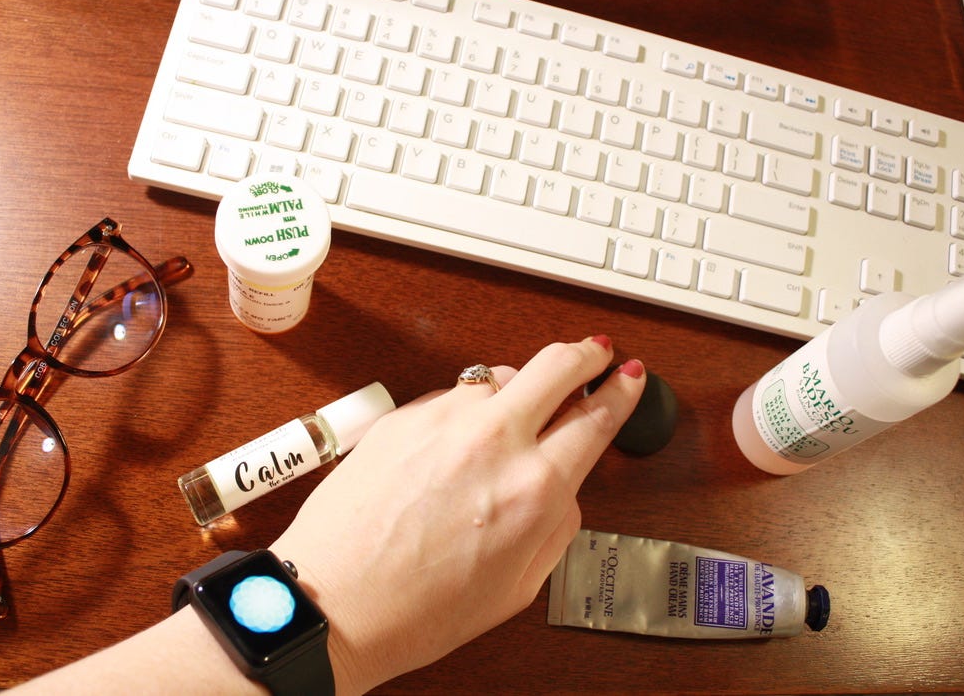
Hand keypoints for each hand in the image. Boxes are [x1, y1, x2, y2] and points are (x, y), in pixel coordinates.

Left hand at [270, 336, 645, 693]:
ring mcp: (444, 420)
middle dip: (585, 353)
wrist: (333, 602)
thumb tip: (565, 484)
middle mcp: (493, 440)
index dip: (622, 392)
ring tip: (515, 416)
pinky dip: (468, 409)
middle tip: (595, 353)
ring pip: (501, 375)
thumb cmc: (418, 610)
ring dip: (518, 387)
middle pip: (557, 364)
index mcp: (534, 488)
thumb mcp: (519, 587)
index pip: (597, 417)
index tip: (630, 379)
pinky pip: (453, 395)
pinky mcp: (403, 415)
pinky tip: (459, 442)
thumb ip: (556, 526)